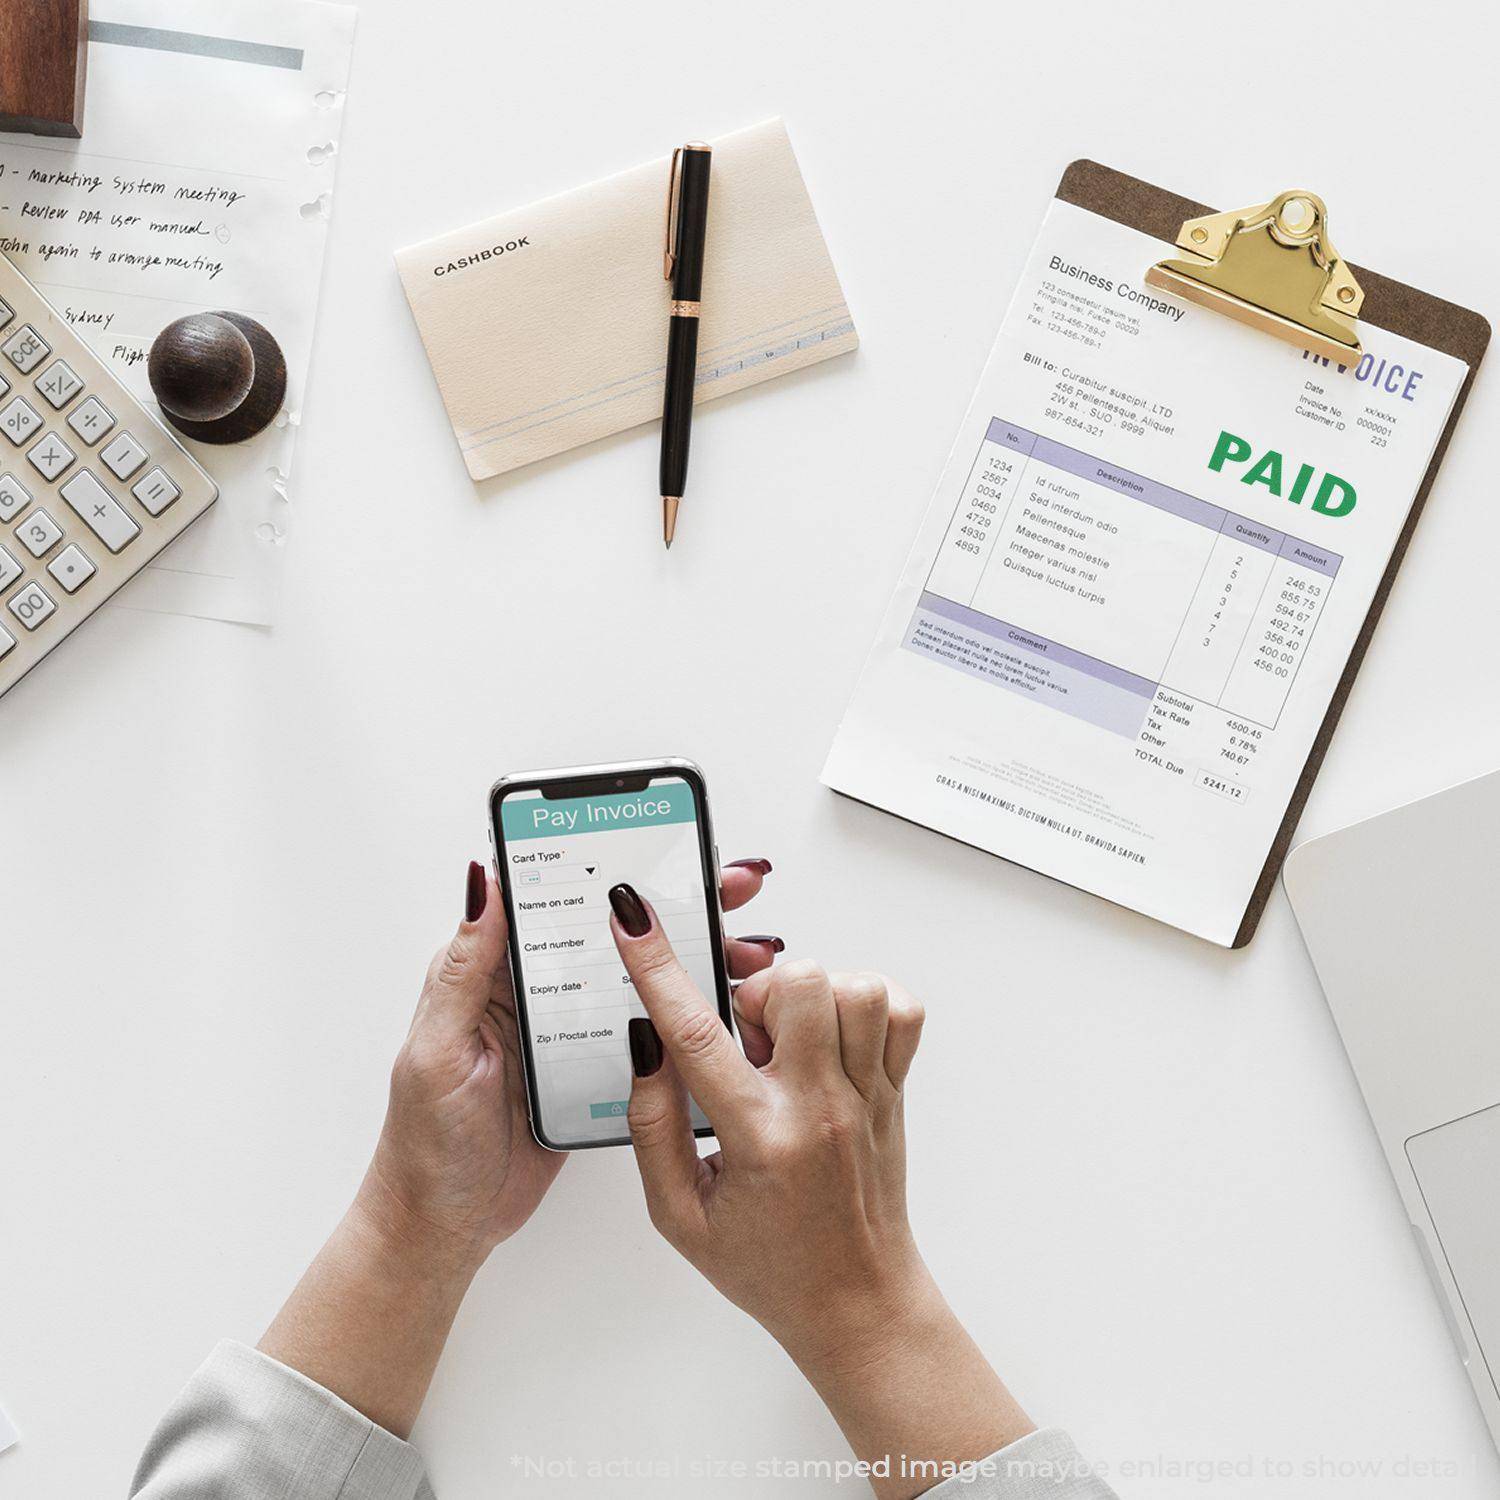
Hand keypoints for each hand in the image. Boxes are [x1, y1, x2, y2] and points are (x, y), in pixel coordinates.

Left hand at [259, 858, 779, 1438]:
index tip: (664, 847)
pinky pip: (650, 1033)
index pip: (560, 900)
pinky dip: (692, 1017)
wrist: (445, 1229)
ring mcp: (572, 1033)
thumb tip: (481, 880)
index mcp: (496, 973)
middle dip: (679, 905)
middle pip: (616, 934)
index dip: (612, 868)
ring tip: (748, 949)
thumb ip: (465, 968)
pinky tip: (730, 1008)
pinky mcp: (598, 1074)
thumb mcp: (440, 1048)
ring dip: (697, 959)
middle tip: (733, 888)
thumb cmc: (427, 1144)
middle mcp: (539, 993)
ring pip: (644, 980)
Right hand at [609, 885, 1032, 1497]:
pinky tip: (833, 1036)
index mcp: (760, 1139)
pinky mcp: (897, 1089)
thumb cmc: (767, 1265)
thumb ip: (653, 1126)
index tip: (633, 918)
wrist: (856, 1302)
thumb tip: (645, 1045)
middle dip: (756, 991)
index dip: (657, 969)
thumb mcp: (679, 1215)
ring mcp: (868, 1095)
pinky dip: (865, 1002)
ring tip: (790, 1040)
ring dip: (811, 994)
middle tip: (746, 1038)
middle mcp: (822, 1108)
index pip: (699, 1036)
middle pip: (798, 985)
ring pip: (855, 986)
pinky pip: (902, 1010)